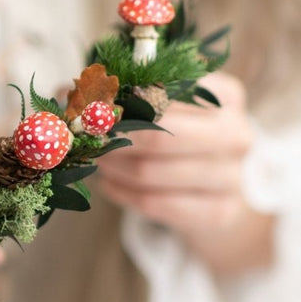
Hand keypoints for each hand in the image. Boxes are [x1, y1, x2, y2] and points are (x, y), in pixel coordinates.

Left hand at [94, 72, 277, 275]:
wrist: (217, 197)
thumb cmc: (182, 142)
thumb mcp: (163, 111)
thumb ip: (121, 94)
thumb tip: (63, 93)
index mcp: (226, 94)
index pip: (166, 89)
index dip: (121, 97)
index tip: (88, 104)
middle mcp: (237, 132)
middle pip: (159, 134)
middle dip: (112, 137)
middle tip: (84, 138)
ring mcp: (232, 176)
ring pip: (150, 172)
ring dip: (111, 167)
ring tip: (94, 161)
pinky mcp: (218, 212)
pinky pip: (154, 203)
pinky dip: (122, 193)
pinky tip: (108, 185)